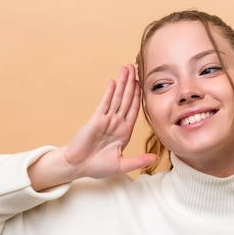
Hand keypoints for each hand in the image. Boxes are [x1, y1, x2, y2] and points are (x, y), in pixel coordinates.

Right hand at [28, 65, 157, 190]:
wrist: (78, 167)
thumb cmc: (97, 167)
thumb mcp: (122, 165)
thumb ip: (138, 161)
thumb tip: (155, 158)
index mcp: (124, 132)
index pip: (134, 110)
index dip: (138, 97)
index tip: (142, 84)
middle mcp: (116, 123)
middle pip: (126, 100)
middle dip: (131, 83)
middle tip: (134, 67)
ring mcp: (106, 120)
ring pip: (117, 98)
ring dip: (122, 83)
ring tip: (126, 69)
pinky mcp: (95, 120)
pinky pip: (104, 104)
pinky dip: (109, 93)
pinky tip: (114, 82)